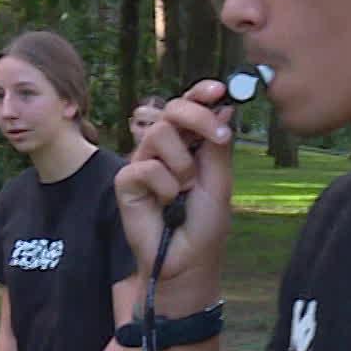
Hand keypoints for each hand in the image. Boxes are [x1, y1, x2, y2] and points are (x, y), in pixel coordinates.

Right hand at [113, 79, 235, 313]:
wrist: (188, 261)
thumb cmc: (204, 224)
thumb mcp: (220, 181)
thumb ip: (217, 145)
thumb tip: (224, 107)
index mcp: (190, 144)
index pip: (190, 107)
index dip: (201, 93)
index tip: (219, 89)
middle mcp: (165, 148)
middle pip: (173, 110)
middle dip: (198, 118)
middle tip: (218, 137)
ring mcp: (143, 162)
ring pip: (159, 134)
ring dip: (182, 166)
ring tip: (183, 191)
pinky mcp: (125, 180)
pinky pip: (146, 166)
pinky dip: (164, 187)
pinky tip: (164, 205)